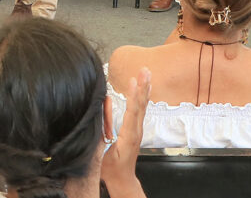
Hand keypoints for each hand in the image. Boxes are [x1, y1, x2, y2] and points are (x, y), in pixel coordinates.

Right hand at [101, 67, 151, 194]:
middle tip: (145, 70)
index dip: (132, 95)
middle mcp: (136, 131)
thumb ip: (103, 126)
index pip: (132, 111)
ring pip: (142, 106)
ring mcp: (138, 130)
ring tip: (147, 74)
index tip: (133, 80)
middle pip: (141, 105)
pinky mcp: (136, 130)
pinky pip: (141, 111)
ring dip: (145, 89)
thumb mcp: (102, 148)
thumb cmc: (110, 167)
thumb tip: (105, 103)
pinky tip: (145, 90)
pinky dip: (143, 97)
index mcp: (128, 135)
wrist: (122, 180)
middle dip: (143, 86)